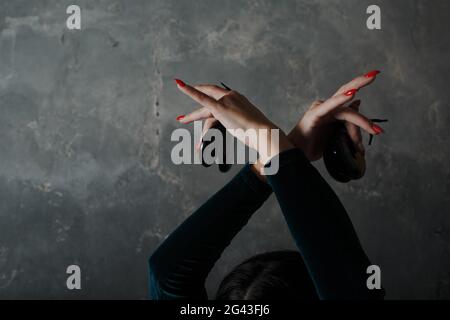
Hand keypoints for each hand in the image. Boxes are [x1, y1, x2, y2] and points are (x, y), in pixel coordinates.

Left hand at [175, 80, 292, 163]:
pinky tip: (180, 85)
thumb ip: (245, 125)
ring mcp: (226, 101)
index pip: (220, 96)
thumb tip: (246, 133)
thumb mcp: (252, 127)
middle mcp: (231, 96)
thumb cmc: (261, 134)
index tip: (202, 94)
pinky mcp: (220, 108)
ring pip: (203, 109)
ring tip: (181, 120)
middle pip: (209, 100)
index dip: (209, 95)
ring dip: (191, 116)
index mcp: (239, 99)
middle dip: (196, 105)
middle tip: (185, 113)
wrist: (264, 132)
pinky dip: (189, 91)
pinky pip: (201, 98)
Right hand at [288, 71, 383, 161]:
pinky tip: (352, 93)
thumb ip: (346, 122)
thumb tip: (357, 104)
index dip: (364, 119)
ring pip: (345, 110)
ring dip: (361, 121)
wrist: (295, 156)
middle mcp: (325, 108)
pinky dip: (341, 99)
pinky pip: (331, 106)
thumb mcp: (336, 136)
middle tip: (376, 74)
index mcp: (330, 112)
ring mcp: (320, 110)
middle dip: (361, 81)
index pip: (351, 110)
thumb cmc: (312, 147)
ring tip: (373, 130)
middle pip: (346, 91)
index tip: (377, 131)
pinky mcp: (315, 114)